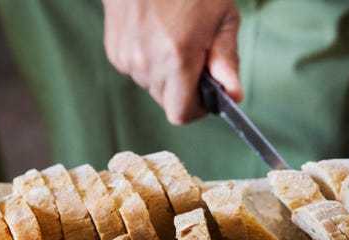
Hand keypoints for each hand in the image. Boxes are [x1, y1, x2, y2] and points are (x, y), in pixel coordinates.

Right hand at [102, 0, 241, 123]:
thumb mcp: (222, 17)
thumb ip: (227, 60)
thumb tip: (234, 95)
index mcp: (176, 57)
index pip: (181, 113)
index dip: (197, 109)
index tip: (206, 96)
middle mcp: (147, 63)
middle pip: (167, 101)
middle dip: (183, 88)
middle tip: (195, 56)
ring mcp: (127, 58)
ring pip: (152, 86)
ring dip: (165, 74)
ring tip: (174, 38)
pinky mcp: (115, 51)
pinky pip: (137, 70)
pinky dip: (149, 61)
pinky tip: (155, 34)